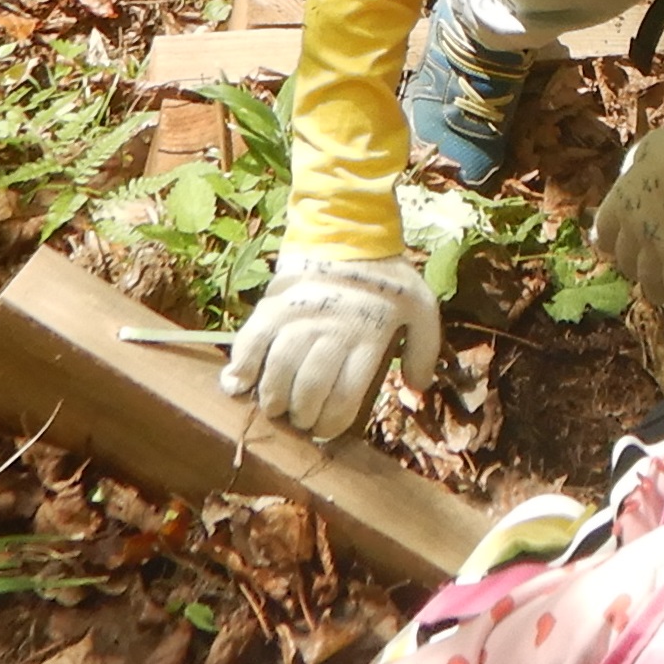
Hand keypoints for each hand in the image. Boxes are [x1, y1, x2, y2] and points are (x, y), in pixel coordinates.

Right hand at [220, 251, 441, 439]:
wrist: (349, 233)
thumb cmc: (388, 278)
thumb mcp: (421, 309)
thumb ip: (425, 351)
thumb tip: (415, 390)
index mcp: (368, 335)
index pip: (343, 397)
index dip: (330, 424)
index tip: (325, 430)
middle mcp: (331, 329)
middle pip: (308, 390)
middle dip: (302, 416)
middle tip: (301, 421)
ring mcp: (299, 316)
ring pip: (279, 370)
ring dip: (274, 398)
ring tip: (277, 408)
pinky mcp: (274, 304)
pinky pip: (251, 340)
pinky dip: (241, 366)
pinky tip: (238, 385)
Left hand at [593, 121, 663, 302]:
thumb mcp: (643, 154)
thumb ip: (637, 173)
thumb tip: (640, 175)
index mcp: (618, 201)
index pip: (603, 232)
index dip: (609, 242)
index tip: (613, 247)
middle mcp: (630, 229)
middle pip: (625, 258)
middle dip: (632, 266)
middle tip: (642, 271)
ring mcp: (653, 247)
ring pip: (647, 277)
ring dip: (652, 288)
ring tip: (658, 295)